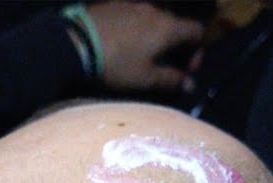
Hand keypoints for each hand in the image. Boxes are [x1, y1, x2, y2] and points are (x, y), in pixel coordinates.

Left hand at [86, 1, 204, 91]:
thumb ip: (171, 80)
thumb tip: (190, 84)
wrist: (75, 43)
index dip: (197, 51)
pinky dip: (136, 28)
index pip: (197, 31)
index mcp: (168, 27)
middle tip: (165, 65)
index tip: (186, 70)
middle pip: (175, 24)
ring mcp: (133, 4)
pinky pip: (133, 15)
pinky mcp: (113, 4)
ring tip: (142, 54)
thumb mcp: (146, 78)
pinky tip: (123, 43)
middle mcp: (155, 10)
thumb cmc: (117, 64)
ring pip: (153, 19)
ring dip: (154, 36)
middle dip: (176, 45)